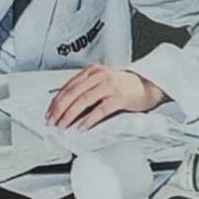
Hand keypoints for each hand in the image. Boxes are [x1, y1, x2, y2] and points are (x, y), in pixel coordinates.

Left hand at [47, 64, 165, 129]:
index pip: (68, 86)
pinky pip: (100, 109)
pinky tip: (82, 127)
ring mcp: (109, 85)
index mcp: (92, 71)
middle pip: (73, 93)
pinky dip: (89, 119)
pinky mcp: (119, 97)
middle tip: (52, 122)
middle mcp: (99, 75)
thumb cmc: (125, 87)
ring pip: (83, 101)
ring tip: (63, 126)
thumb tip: (66, 107)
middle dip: (59, 109)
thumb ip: (86, 90)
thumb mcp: (102, 83)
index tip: (49, 113)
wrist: (149, 85)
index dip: (56, 101)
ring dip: (70, 115)